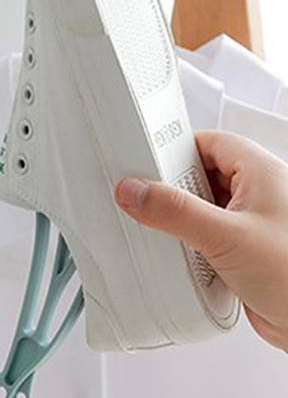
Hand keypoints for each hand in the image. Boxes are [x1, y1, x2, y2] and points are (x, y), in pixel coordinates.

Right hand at [115, 130, 287, 350]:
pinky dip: (191, 244)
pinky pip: (209, 237)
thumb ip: (174, 212)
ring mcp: (252, 224)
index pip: (210, 142)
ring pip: (205, 208)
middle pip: (204, 175)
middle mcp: (259, 195)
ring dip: (182, 220)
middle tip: (148, 198)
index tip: (146, 163)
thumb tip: (135, 192)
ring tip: (161, 228)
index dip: (177, 149)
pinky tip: (179, 255)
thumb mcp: (225, 236)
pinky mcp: (245, 252)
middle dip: (174, 188)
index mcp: (262, 174)